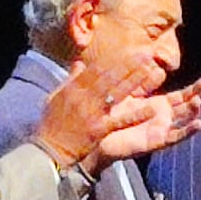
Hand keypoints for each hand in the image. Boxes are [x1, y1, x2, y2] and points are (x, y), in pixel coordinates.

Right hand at [33, 54, 166, 165]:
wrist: (49, 149)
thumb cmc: (52, 124)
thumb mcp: (56, 97)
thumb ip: (70, 79)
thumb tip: (79, 63)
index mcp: (74, 88)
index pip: (96, 68)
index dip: (115, 59)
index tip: (130, 50)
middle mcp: (84, 97)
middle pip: (110, 77)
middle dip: (129, 65)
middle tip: (147, 54)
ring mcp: (92, 113)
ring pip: (117, 93)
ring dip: (135, 81)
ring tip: (151, 72)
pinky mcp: (99, 130)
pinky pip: (120, 121)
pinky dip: (136, 116)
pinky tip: (151, 110)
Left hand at [95, 77, 200, 161]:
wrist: (96, 134)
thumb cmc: (110, 113)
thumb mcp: (129, 92)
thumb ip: (144, 82)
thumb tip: (160, 70)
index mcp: (159, 105)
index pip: (183, 96)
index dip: (196, 89)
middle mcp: (164, 118)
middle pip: (189, 106)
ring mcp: (162, 130)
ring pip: (184, 119)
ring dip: (195, 110)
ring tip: (200, 100)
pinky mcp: (156, 141)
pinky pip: (175, 137)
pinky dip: (187, 131)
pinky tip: (199, 124)